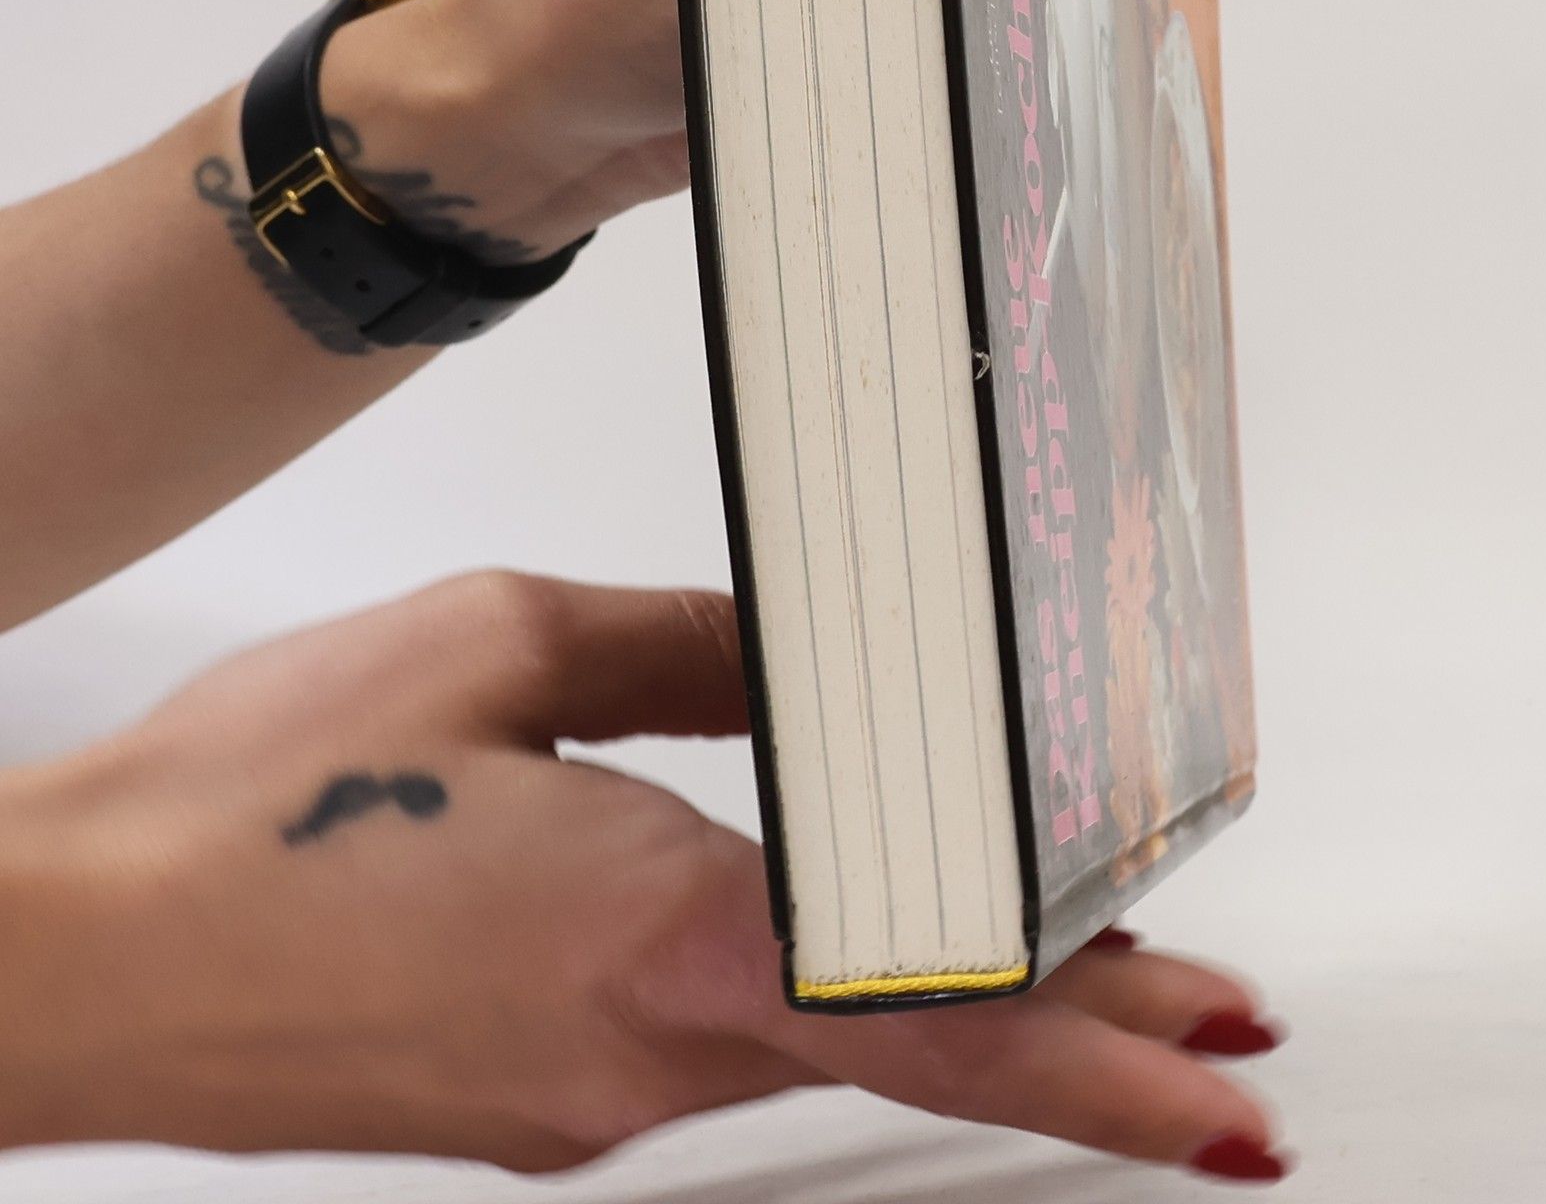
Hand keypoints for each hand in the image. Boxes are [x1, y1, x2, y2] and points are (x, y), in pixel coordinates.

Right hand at [0, 573, 1286, 1181]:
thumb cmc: (261, 801)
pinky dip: (808, 996)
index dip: (1103, 1052)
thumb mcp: (503, 650)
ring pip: (815, 1038)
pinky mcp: (526, 1104)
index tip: (1223, 1073)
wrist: (74, 953)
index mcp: (662, 930)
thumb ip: (693, 652)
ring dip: (944, 1005)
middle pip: (912, 1042)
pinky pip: (706, 1041)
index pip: (939, 1005)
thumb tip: (815, 664)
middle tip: (1214, 1042)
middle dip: (1078, 1044)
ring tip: (1060, 963)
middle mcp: (641, 1053)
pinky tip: (816, 934)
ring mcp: (581, 1104)